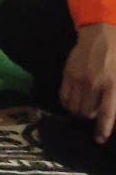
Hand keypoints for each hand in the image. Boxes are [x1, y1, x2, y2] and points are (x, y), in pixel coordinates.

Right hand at [61, 23, 115, 142]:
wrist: (101, 35)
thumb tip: (113, 114)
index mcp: (113, 85)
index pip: (107, 113)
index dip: (103, 129)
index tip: (99, 139)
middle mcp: (95, 85)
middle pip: (87, 113)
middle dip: (90, 117)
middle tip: (93, 114)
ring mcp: (79, 80)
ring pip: (74, 107)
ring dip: (78, 112)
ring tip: (83, 108)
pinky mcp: (68, 75)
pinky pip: (64, 97)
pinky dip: (67, 104)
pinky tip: (73, 102)